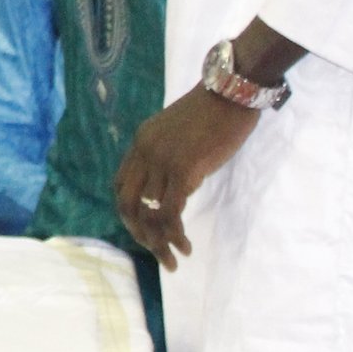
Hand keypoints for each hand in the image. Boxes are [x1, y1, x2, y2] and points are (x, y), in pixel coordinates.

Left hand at [114, 85, 260, 269]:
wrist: (231, 92)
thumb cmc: (215, 112)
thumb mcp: (180, 133)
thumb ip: (169, 155)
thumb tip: (173, 184)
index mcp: (141, 142)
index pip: (122, 185)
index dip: (130, 213)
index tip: (147, 231)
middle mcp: (144, 152)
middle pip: (127, 203)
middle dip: (139, 234)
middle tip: (158, 252)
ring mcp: (160, 161)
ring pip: (148, 213)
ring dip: (159, 242)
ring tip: (174, 259)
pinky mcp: (183, 170)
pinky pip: (169, 212)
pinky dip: (174, 234)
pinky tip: (185, 246)